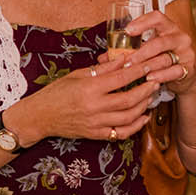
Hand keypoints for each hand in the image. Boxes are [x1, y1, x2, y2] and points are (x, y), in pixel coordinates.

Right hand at [19, 57, 160, 143]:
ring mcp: (96, 123)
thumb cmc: (56, 92)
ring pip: (128, 117)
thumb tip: (124, 60)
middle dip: (146, 90)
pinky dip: (135, 126)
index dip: (137, 71)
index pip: (120, 79)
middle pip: (129, 100)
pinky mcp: (96, 134)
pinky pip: (121, 133)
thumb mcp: (78, 75)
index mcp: (89, 89)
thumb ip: (103, 69)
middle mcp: (94, 107)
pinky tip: (143, 117)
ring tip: (150, 96)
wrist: (40, 116)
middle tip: (155, 81)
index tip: (148, 65)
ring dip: (143, 106)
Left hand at [106, 10, 195, 94]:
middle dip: (141, 52)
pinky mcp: (188, 68)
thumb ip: (128, 52)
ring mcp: (186, 53)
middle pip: (161, 41)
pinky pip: (175, 71)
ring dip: (148, 65)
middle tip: (127, 60)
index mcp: (168, 28)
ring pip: (166, 58)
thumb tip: (102, 58)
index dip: (143, 22)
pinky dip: (161, 75)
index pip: (157, 17)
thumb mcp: (147, 51)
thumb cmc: (162, 59)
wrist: (184, 77)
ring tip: (135, 71)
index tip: (128, 30)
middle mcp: (179, 37)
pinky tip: (150, 78)